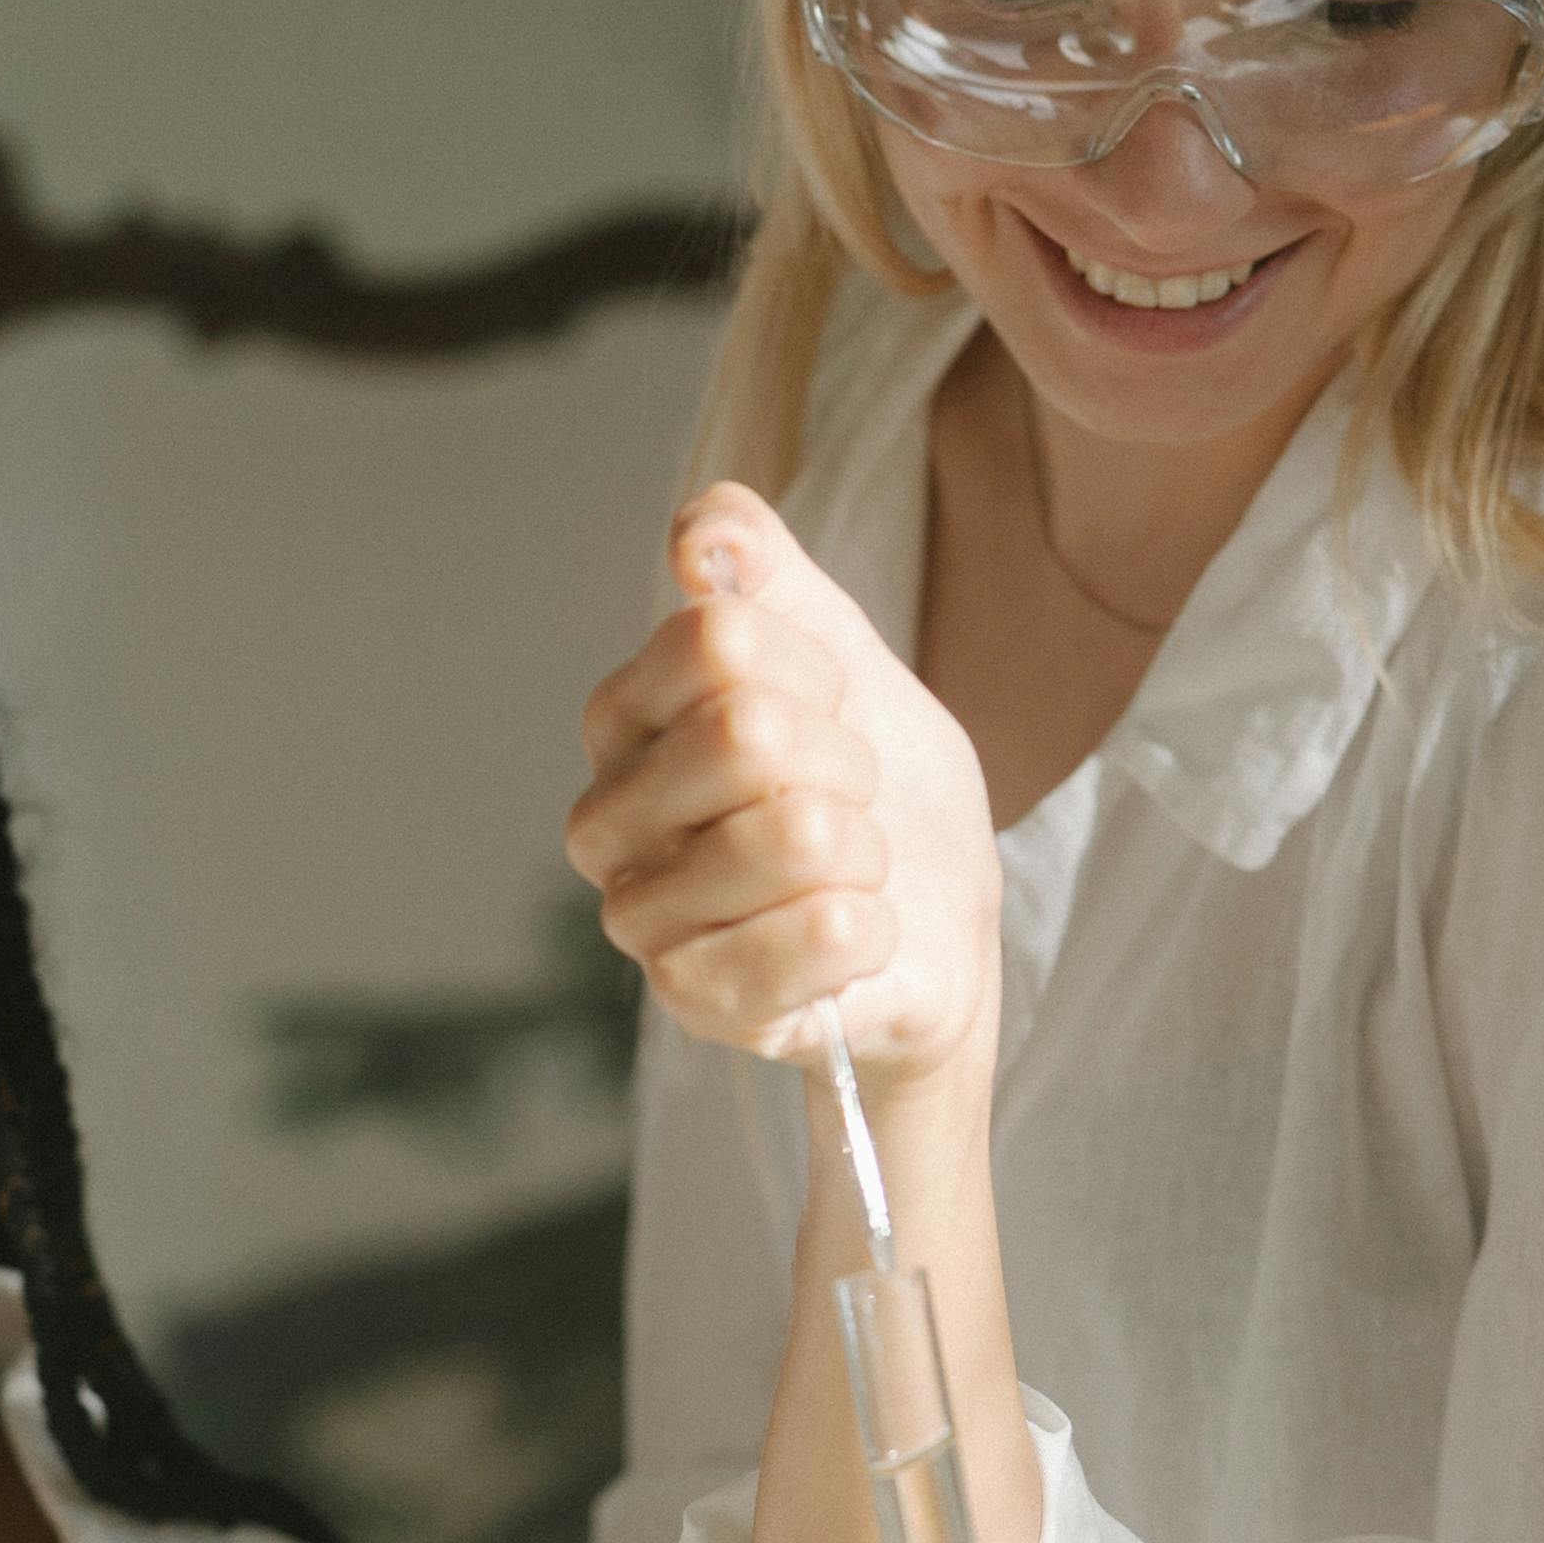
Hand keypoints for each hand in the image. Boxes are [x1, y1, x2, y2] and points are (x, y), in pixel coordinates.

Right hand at [565, 483, 1001, 1097]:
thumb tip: (698, 538)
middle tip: (848, 800)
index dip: (812, 669)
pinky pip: (817, 935)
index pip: (713, 638)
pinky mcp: (699, 1004)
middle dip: (847, 761)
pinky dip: (871, 929)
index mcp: (621, 721)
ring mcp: (643, 920)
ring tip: (851, 872)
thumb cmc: (877, 787)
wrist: (938, 921)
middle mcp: (605, 820)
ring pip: (793, 836)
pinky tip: (858, 936)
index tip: (831, 708)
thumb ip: (765, 568)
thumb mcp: (840, 649)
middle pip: (747, 733)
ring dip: (865, 851)